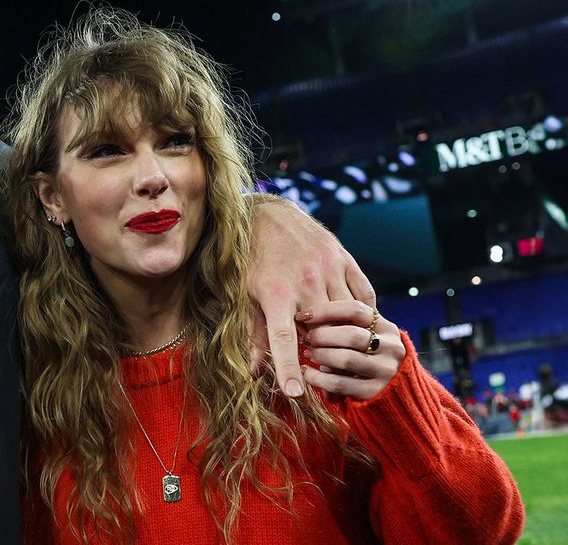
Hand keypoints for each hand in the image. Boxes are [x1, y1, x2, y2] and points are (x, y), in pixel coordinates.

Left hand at [246, 195, 375, 396]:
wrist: (268, 215)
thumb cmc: (252, 260)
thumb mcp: (245, 295)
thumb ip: (255, 335)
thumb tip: (255, 374)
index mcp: (275, 293)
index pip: (282, 340)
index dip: (288, 368)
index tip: (295, 394)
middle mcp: (305, 282)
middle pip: (322, 331)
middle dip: (322, 351)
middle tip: (318, 359)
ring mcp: (329, 269)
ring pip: (348, 315)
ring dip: (344, 334)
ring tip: (337, 342)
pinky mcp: (345, 259)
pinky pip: (364, 295)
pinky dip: (362, 313)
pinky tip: (355, 322)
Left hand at [297, 300, 402, 400]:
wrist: (390, 392)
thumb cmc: (365, 355)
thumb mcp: (365, 336)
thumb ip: (346, 324)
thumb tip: (308, 315)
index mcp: (387, 328)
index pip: (355, 310)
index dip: (325, 310)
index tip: (303, 315)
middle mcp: (391, 348)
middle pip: (351, 335)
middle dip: (321, 335)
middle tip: (306, 338)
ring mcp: (385, 372)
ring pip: (345, 359)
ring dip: (320, 355)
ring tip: (308, 353)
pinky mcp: (375, 392)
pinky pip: (339, 383)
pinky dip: (317, 377)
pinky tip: (307, 373)